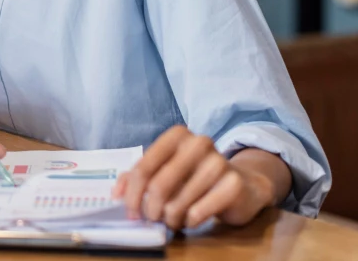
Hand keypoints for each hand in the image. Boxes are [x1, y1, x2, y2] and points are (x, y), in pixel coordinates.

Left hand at [112, 126, 282, 229]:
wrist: (241, 184)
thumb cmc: (195, 176)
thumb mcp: (165, 170)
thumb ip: (137, 177)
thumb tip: (116, 195)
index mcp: (177, 135)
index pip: (143, 168)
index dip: (132, 194)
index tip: (130, 212)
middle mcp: (198, 143)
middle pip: (158, 186)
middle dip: (151, 210)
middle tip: (153, 219)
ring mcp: (219, 162)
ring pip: (178, 203)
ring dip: (171, 219)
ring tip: (173, 219)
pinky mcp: (233, 184)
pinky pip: (198, 213)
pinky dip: (190, 222)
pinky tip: (192, 219)